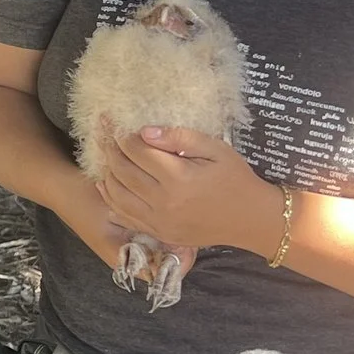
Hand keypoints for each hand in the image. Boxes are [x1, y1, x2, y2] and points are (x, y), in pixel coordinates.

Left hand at [97, 126, 276, 253]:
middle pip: (122, 171)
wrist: (250, 219)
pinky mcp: (159, 232)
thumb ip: (180, 138)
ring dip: (107, 172)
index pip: (137, 151)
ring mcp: (159, 221)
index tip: (112, 121)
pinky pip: (124, 216)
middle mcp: (163, 201)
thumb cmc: (235, 178)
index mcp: (178, 178)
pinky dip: (110, 198)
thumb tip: (145, 131)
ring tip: (105, 154)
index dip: (121, 134)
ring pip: (117, 194)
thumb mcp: (215, 149)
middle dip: (109, 148)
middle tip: (102, 133)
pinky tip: (105, 184)